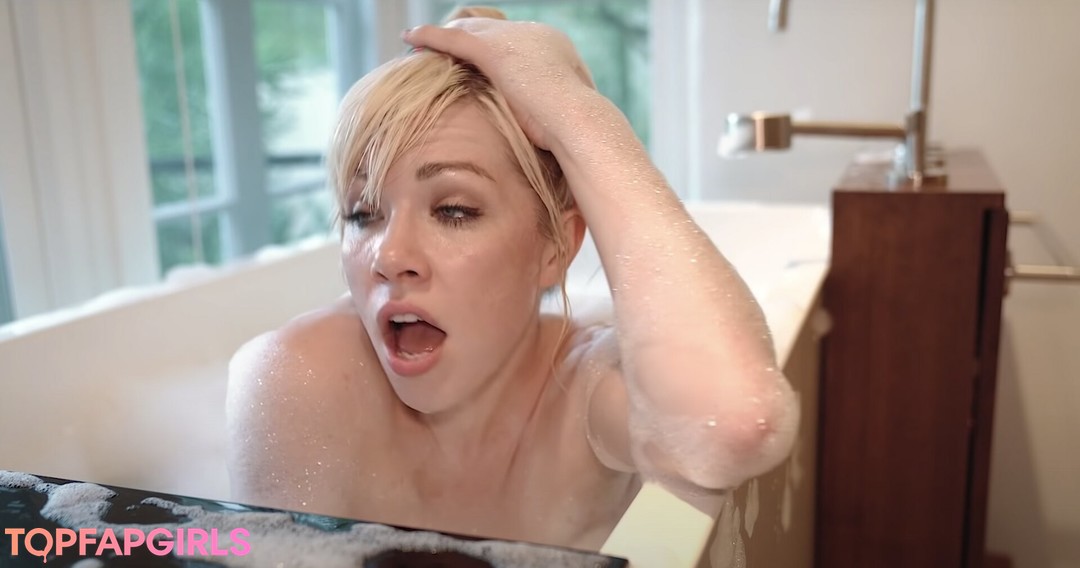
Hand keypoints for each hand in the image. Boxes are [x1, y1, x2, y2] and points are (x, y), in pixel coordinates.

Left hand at [402, 17, 595, 149]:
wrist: (579, 125)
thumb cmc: (576, 135)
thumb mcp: (561, 120)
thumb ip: (547, 115)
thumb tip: (545, 134)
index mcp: (554, 46)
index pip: (515, 40)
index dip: (492, 48)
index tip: (478, 61)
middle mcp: (534, 34)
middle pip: (490, 29)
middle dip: (466, 37)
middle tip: (443, 47)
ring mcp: (514, 38)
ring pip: (469, 28)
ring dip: (444, 35)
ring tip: (419, 42)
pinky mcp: (494, 49)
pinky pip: (452, 37)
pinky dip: (430, 36)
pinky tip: (410, 38)